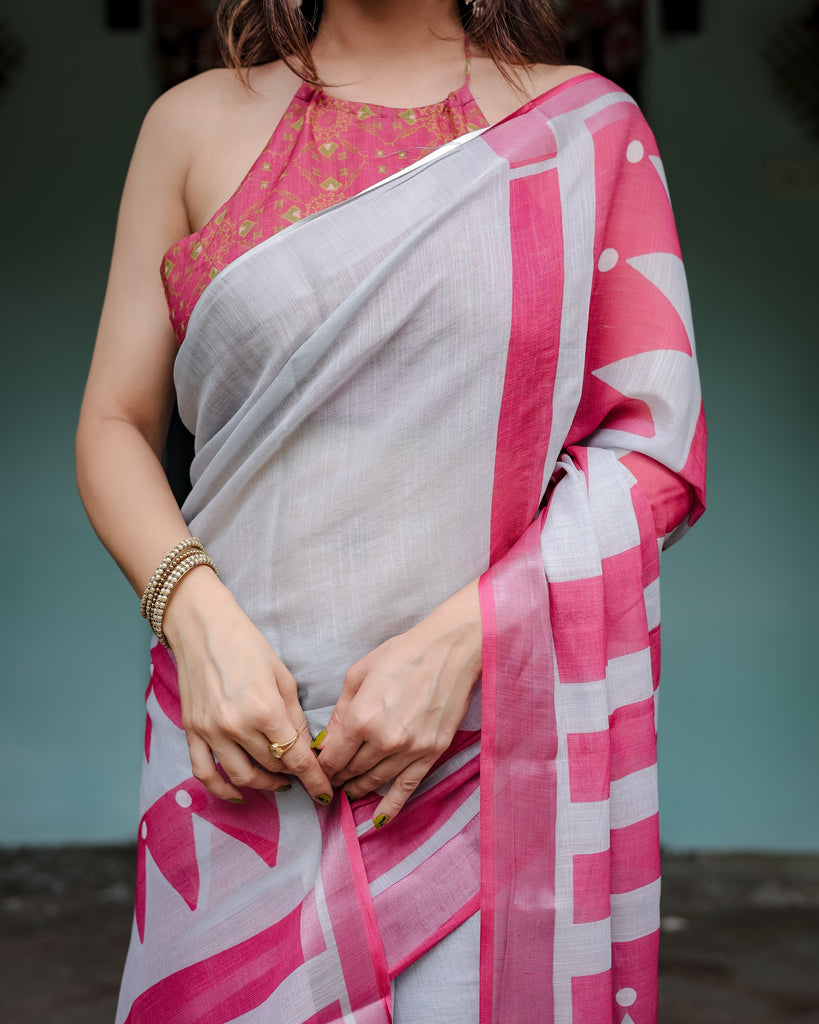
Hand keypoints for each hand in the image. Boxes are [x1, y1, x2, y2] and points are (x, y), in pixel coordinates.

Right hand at [163, 567, 333, 804]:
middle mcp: (237, 727)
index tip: (325, 793)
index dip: (314, 779)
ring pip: (242, 777)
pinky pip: (205, 773)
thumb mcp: (283, 677)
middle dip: (292, 775)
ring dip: (265, 785)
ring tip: (278, 781)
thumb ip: (295, 717)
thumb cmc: (247, 645)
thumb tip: (307, 747)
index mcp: (265, 710)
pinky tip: (239, 793)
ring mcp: (211, 732)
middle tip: (303, 774)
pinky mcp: (192, 732)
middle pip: (272, 767)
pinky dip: (222, 790)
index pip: (296, 758)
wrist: (202, 628)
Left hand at [317, 580, 481, 826]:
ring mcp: (409, 749)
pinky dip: (391, 806)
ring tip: (348, 791)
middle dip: (337, 777)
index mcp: (360, 718)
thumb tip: (327, 741)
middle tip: (330, 781)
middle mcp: (383, 740)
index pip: (332, 757)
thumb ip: (340, 711)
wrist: (449, 650)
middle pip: (351, 771)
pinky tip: (379, 820)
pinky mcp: (431, 753)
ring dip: (358, 789)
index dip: (320, 767)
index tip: (316, 769)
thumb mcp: (358, 674)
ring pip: (375, 781)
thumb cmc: (402, 654)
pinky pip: (407, 787)